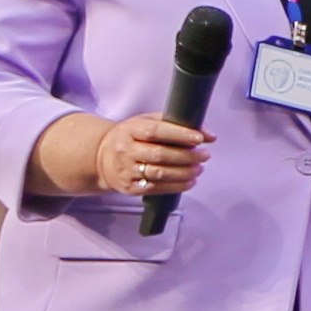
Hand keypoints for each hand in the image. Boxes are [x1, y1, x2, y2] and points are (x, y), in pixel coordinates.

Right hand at [82, 113, 209, 199]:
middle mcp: (126, 150)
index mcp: (130, 130)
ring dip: (185, 172)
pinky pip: (156, 189)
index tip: (199, 138)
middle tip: (204, 155)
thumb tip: (210, 135)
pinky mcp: (129, 187)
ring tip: (199, 168)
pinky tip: (190, 181)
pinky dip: (177, 186)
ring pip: (160, 173)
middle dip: (187, 156)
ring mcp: (126, 170)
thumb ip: (177, 123)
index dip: (179, 134)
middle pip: (160, 154)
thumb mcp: (147, 122)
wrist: (100, 157)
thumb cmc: (132, 137)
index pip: (156, 130)